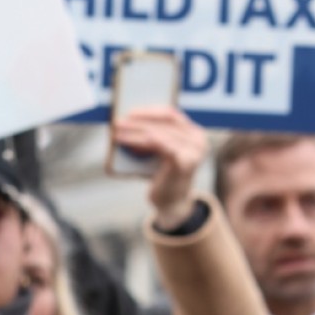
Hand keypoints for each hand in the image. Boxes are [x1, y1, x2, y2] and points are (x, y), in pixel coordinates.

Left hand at [111, 105, 207, 228]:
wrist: (172, 204)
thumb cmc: (163, 176)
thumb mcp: (159, 151)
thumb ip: (153, 136)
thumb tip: (128, 119)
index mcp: (194, 133)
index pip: (171, 114)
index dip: (149, 111)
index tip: (129, 112)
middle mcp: (198, 139)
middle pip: (164, 121)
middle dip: (138, 121)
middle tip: (117, 121)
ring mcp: (194, 150)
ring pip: (158, 133)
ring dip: (133, 131)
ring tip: (116, 132)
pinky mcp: (185, 161)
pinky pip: (158, 144)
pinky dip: (138, 141)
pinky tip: (125, 142)